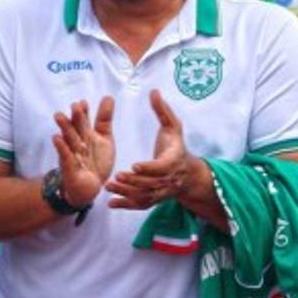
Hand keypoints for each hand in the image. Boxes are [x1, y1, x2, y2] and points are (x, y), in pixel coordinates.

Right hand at [50, 97, 114, 206]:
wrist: (88, 187)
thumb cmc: (96, 161)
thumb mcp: (105, 139)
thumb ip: (104, 119)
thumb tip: (108, 96)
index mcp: (87, 134)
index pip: (85, 120)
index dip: (84, 112)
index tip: (83, 102)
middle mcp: (78, 142)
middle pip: (77, 127)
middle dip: (76, 118)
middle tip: (75, 106)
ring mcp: (72, 153)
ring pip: (69, 139)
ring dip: (65, 128)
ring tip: (59, 116)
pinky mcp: (68, 166)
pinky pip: (64, 155)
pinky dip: (61, 147)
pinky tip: (56, 138)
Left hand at [107, 90, 207, 209]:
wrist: (188, 174)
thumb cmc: (177, 146)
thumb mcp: (174, 127)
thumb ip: (163, 111)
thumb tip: (154, 91)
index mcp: (173, 161)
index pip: (162, 167)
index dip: (149, 167)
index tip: (135, 165)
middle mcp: (168, 179)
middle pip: (150, 183)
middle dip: (134, 181)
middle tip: (116, 175)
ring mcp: (161, 192)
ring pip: (144, 196)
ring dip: (126, 193)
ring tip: (109, 186)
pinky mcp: (153, 199)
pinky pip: (140, 205)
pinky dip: (125, 205)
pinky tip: (110, 203)